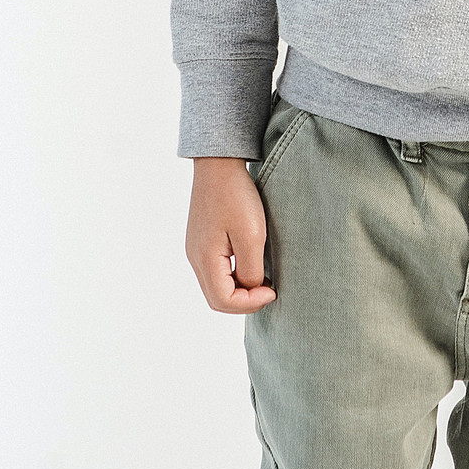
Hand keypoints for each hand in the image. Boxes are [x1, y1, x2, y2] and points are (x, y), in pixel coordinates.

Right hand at [185, 157, 276, 312]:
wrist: (220, 165)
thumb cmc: (237, 196)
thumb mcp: (252, 236)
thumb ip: (251, 269)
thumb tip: (252, 289)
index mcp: (204, 259)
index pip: (223, 301)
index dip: (249, 303)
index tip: (272, 290)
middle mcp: (195, 258)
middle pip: (216, 299)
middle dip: (244, 302)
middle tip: (270, 292)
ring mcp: (196, 250)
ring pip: (215, 287)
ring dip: (239, 292)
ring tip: (263, 281)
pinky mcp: (202, 241)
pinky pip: (215, 272)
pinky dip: (233, 278)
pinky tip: (251, 267)